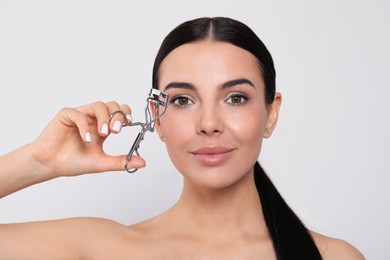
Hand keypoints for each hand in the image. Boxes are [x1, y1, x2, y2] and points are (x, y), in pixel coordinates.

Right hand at [30, 101, 145, 177]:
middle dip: (117, 115)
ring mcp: (80, 116)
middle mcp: (93, 119)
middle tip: (117, 130)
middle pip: (111, 105)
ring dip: (103, 118)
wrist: (50, 165)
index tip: (129, 123)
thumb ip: (121, 161)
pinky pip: (78, 114)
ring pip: (97, 105)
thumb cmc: (73, 162)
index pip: (119, 112)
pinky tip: (86, 139)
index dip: (126, 114)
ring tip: (104, 133)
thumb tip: (142, 163)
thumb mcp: (101, 163)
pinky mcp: (66, 115)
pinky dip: (84, 125)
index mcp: (102, 127)